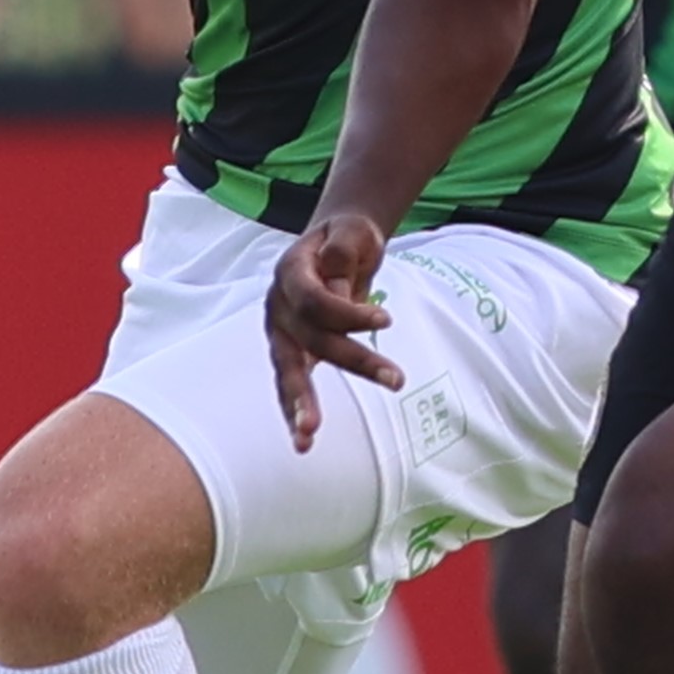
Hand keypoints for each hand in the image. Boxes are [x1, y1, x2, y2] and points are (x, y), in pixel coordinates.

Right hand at [266, 211, 400, 448]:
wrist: (332, 245)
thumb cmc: (345, 239)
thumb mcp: (350, 229)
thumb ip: (344, 248)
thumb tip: (340, 282)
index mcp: (290, 271)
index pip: (314, 299)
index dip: (348, 312)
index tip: (387, 320)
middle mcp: (278, 304)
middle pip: (310, 338)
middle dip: (351, 360)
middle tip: (394, 379)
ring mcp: (281, 331)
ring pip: (290, 369)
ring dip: (301, 402)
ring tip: (309, 435)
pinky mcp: (291, 352)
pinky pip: (290, 384)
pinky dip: (295, 413)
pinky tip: (303, 443)